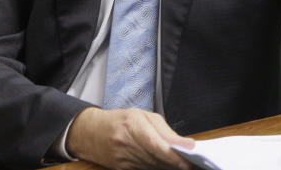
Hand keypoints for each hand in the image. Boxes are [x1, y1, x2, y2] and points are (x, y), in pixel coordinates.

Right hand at [66, 107, 194, 169]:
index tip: (190, 159)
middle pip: (157, 158)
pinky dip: (156, 168)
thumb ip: (163, 130)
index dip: (175, 155)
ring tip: (180, 163)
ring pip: (152, 166)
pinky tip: (164, 165)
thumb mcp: (142, 115)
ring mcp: (123, 159)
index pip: (158, 145)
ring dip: (167, 166)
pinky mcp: (121, 169)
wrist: (89, 133)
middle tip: (191, 162)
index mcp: (133, 125)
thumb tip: (184, 143)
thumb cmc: (118, 120)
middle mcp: (127, 143)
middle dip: (176, 162)